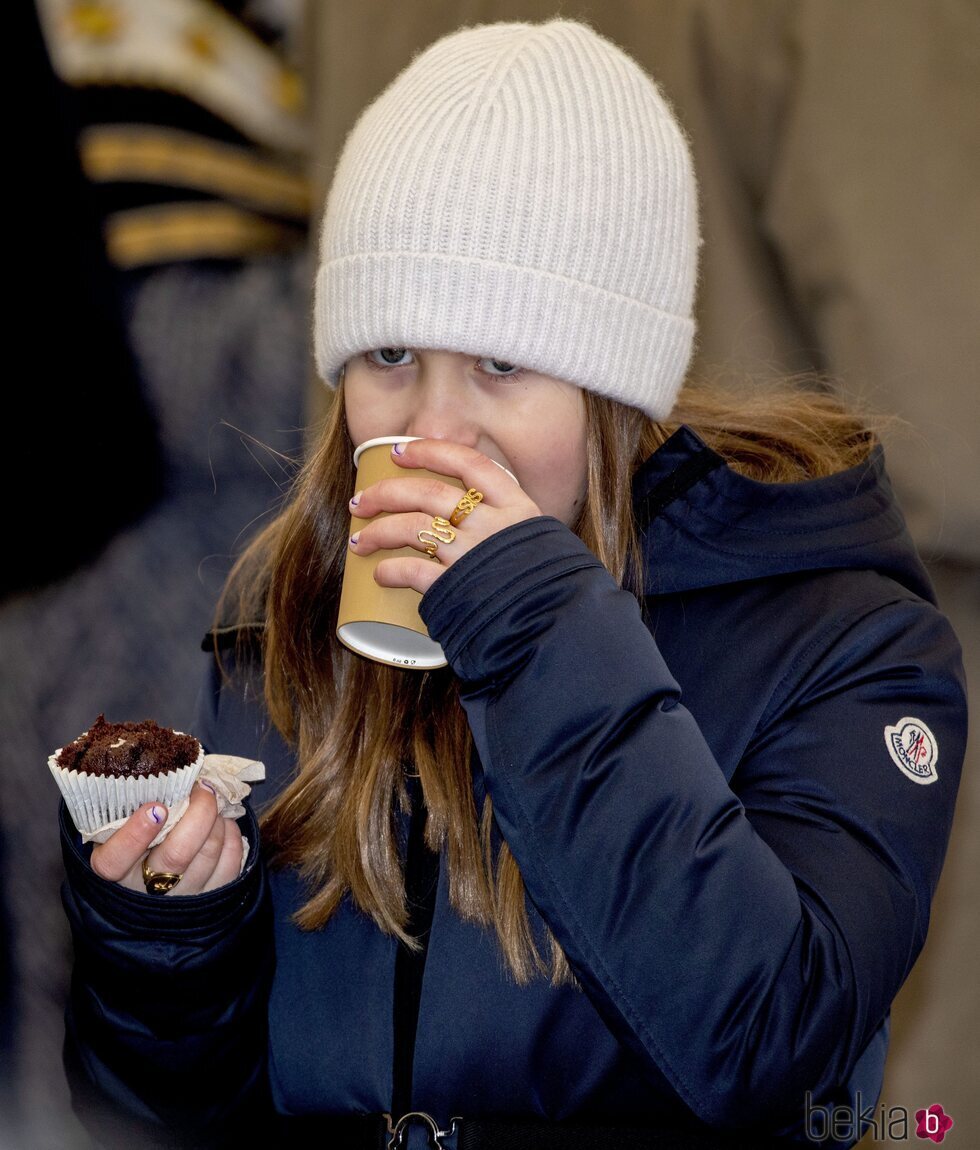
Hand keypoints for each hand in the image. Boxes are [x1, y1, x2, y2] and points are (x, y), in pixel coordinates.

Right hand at [89, 782, 243, 895]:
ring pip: (207, 855)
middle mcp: (145, 892)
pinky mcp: (210, 898)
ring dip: (216, 820)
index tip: (155, 808)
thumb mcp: (118, 827)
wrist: (150, 885)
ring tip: (211, 803)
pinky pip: (230, 864)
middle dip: (198, 814)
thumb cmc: (133, 841)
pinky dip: (231, 836)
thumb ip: (130, 808)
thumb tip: (169, 774)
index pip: (114, 861)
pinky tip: (222, 824)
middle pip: (177, 855)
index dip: (135, 834)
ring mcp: (180, 899)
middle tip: (202, 789)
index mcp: (112, 872)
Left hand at [348, 439, 541, 594]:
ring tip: (360, 541)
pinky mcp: (458, 588)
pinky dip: (391, 571)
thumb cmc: (552, 586)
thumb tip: (481, 513)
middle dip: (387, 493)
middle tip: (362, 501)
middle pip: (430, 493)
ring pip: (414, 527)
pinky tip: (381, 575)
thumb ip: (513, 524)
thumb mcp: (542, 541)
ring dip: (379, 531)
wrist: (561, 627)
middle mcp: (493, 525)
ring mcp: (474, 555)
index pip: (469, 462)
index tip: (399, 452)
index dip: (430, 451)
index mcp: (517, 507)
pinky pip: (413, 572)